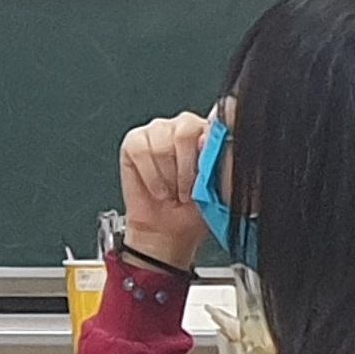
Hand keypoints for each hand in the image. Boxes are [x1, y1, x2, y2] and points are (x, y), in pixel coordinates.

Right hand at [114, 108, 214, 271]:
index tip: (206, 172)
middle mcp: (184, 127)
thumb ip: (220, 161)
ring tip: (172, 190)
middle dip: (186, 167)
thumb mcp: (218, 188)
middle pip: (186, 129)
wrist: (166, 230)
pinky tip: (157, 187)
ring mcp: (158, 131)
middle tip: (187, 189)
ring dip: (168, 175)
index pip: (213, 122)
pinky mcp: (134, 141)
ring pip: (162, 143)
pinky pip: (141, 151)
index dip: (208, 148)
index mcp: (209, 133)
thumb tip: (213, 142)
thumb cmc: (192, 210)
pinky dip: (150, 175)